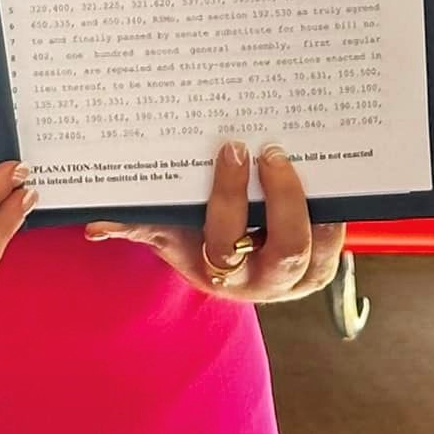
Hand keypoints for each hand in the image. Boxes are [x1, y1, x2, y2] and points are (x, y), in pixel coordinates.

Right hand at [84, 142, 343, 303]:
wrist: (228, 268)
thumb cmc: (193, 242)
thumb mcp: (166, 235)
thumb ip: (137, 225)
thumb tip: (96, 225)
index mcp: (222, 274)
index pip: (227, 244)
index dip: (230, 199)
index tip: (230, 150)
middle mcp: (267, 282)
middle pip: (285, 247)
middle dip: (282, 196)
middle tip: (268, 151)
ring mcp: (302, 276)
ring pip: (319, 244)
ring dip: (312, 201)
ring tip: (297, 158)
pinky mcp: (325, 261)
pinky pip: (337, 235)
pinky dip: (333, 205)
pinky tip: (324, 169)